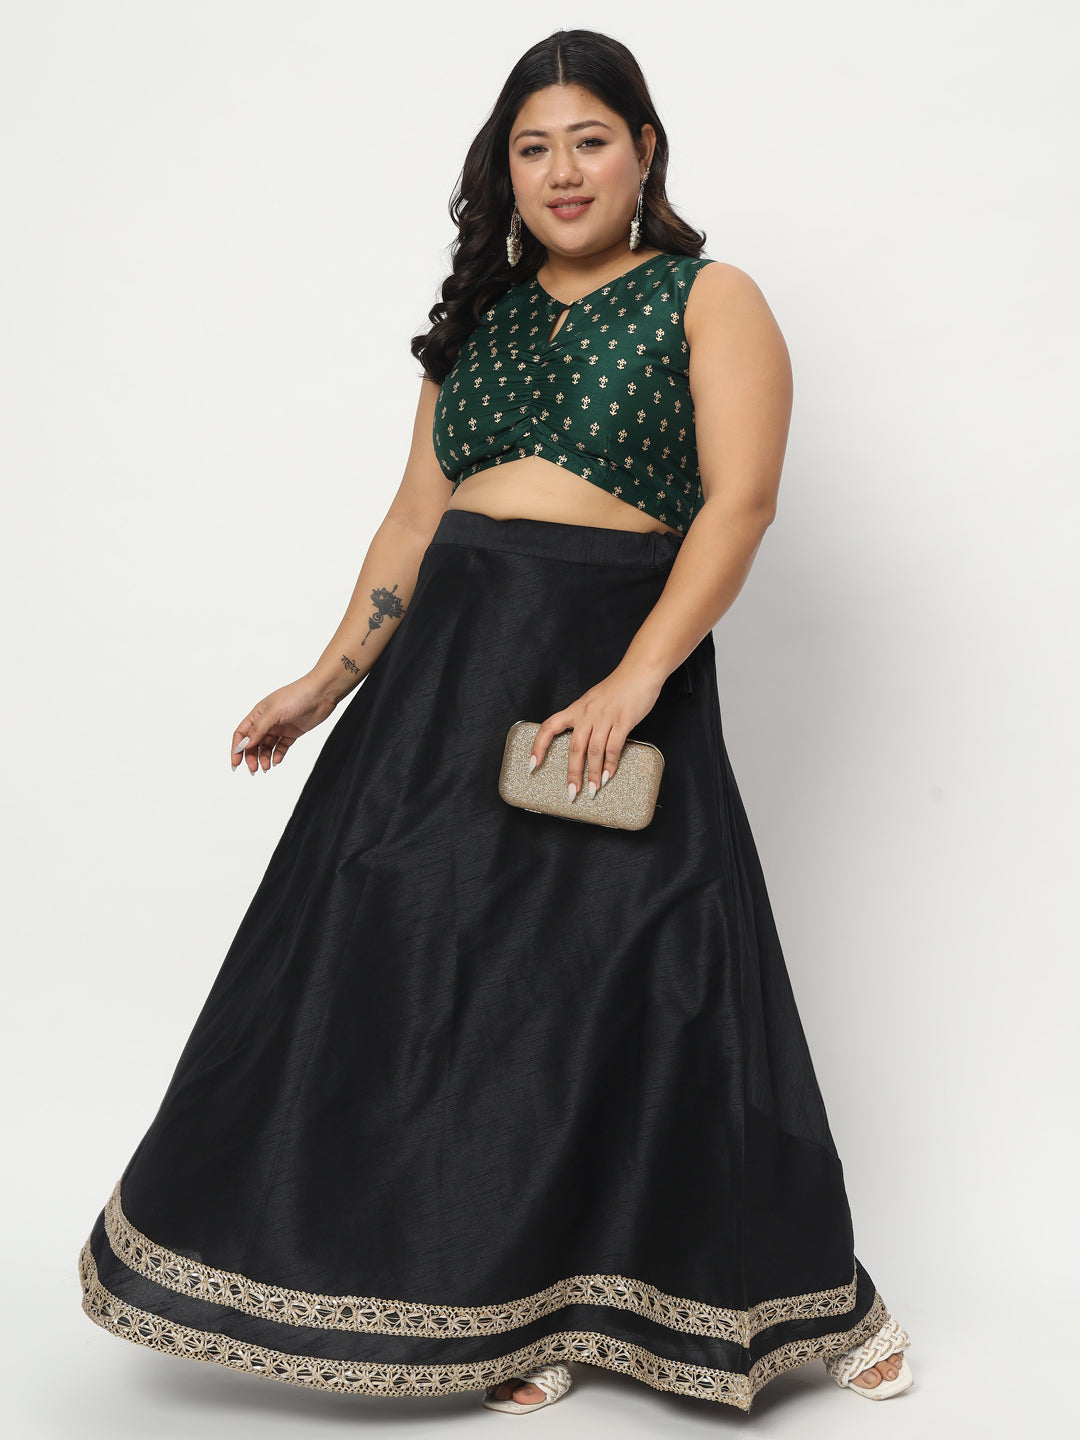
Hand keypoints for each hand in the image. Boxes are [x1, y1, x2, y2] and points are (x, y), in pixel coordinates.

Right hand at [231, 674, 339, 772]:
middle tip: (254, 768)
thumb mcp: (273, 712)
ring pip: (267, 747)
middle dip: (251, 756)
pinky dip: (278, 755)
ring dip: (264, 757)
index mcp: (258, 713)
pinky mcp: (292, 732)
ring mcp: (280, 727)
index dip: (237, 748)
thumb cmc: (297, 696)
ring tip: (266, 767)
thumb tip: (245, 745)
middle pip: (253, 743)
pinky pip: (281, 747)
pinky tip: (276, 760)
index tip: (236, 763)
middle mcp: (267, 721)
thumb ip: (258, 729)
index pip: (242, 733)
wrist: (322, 693)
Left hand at [530, 663, 665, 801]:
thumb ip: (586, 718)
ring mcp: (605, 717)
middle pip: (574, 748)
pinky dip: (610, 764)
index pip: (549, 727)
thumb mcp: (593, 700)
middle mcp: (587, 713)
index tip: (533, 764)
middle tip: (571, 792)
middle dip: (572, 773)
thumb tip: (583, 743)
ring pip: (594, 751)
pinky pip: (614, 747)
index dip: (538, 746)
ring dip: (592, 774)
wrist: (640, 671)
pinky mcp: (623, 721)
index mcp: (576, 708)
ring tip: (592, 790)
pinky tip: (608, 775)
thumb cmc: (618, 686)